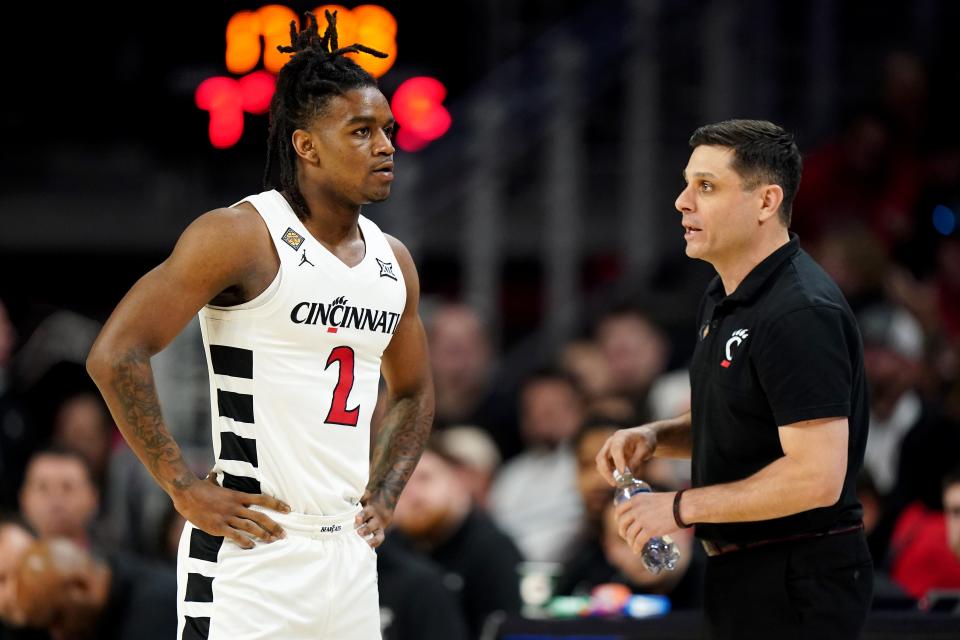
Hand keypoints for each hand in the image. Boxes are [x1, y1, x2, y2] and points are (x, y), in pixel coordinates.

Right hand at [171, 472, 289, 548]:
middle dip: (274, 526)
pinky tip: (251, 546)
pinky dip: (244, 541)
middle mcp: (235, 506)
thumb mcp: (215, 482)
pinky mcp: (218, 526)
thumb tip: (216, 472)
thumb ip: (220, 480)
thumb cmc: (200, 487)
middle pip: (260, 516)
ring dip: (263, 535)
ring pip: (250, 527)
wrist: (186, 493)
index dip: (277, 504)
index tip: (288, 509)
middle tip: (284, 534)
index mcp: (238, 495)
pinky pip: (235, 535)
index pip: (262, 499)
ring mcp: (227, 516)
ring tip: (272, 541)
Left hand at [356, 492, 392, 548]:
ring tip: (365, 545)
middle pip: (373, 525)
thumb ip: (360, 496)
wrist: (385, 501)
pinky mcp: (379, 533)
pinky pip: (379, 540)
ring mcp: (379, 527)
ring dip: (372, 540)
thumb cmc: (369, 499)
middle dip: (366, 529)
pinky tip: (367, 550)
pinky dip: (374, 545)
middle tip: (359, 533)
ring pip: (378, 535)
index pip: (367, 513)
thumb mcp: (365, 496)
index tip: (357, 519)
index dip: (362, 516)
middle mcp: (376, 519)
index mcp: (371, 509)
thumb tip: (347, 494)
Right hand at [595, 425, 657, 485]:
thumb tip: (627, 476)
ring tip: (618, 484)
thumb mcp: (645, 450)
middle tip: (615, 483)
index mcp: (621, 436)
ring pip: (600, 463)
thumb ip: (636, 461)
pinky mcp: (608, 456)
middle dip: (606, 472)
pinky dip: (609, 474)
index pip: (616, 448)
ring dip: (606, 475)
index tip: (622, 474)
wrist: (644, 435)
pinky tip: (618, 480)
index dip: (618, 461)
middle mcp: (611, 442)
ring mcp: (608, 449)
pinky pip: (604, 466)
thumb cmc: (646, 440)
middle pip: (601, 457)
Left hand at [615, 490, 679, 553]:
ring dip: (630, 542)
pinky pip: (638, 541)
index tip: (620, 523)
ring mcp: (642, 520)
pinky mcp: (650, 530)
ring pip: (630, 534)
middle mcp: (636, 509)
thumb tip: (642, 514)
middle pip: (622, 523)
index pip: (619, 510)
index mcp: (636, 499)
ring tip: (633, 545)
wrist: (682, 506)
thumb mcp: (652, 498)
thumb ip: (644, 505)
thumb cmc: (671, 502)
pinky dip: (636, 548)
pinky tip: (637, 551)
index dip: (618, 518)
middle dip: (622, 531)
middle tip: (626, 536)